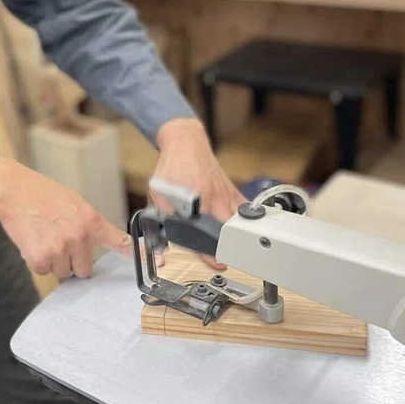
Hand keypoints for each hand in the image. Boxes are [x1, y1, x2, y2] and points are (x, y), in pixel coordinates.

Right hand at [0, 156, 130, 279]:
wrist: (14, 191)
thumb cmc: (42, 194)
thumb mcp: (74, 204)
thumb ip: (86, 225)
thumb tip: (88, 246)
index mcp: (91, 220)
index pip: (119, 241)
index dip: (137, 253)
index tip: (158, 261)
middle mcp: (79, 236)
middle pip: (85, 269)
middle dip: (73, 262)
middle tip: (59, 243)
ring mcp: (60, 248)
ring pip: (63, 272)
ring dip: (54, 261)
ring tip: (44, 238)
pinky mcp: (40, 257)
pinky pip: (44, 271)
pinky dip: (37, 261)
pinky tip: (33, 242)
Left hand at [151, 117, 243, 268]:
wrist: (186, 141)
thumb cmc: (172, 166)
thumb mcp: (158, 190)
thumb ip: (163, 214)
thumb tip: (164, 234)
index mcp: (198, 199)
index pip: (208, 231)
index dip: (212, 250)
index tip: (219, 262)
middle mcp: (216, 198)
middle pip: (229, 228)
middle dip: (230, 246)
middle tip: (230, 257)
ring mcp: (226, 193)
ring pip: (239, 219)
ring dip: (239, 234)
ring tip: (241, 248)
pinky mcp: (231, 189)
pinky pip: (243, 207)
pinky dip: (245, 217)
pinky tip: (246, 227)